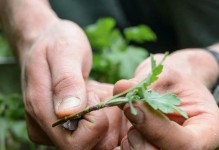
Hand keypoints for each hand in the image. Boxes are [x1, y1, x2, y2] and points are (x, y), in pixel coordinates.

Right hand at [22, 19, 92, 146]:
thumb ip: (65, 81)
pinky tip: (95, 98)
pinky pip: (89, 134)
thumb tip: (66, 113)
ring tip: (97, 94)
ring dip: (103, 121)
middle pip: (84, 147)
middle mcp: (46, 127)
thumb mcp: (64, 53)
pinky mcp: (63, 125)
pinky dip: (100, 119)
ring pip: (90, 142)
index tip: (94, 95)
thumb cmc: (56, 43)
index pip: (75, 143)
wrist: (48, 41)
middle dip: (102, 124)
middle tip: (99, 94)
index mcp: (42, 110)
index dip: (95, 123)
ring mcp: (54, 128)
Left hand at [114, 50, 218, 148]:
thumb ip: (146, 83)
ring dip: (132, 136)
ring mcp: (169, 148)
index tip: (135, 106)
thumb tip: (121, 87)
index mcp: (207, 131)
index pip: (184, 144)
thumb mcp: (167, 76)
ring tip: (134, 114)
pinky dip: (126, 140)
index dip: (156, 128)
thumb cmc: (176, 80)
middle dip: (141, 134)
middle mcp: (190, 147)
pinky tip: (131, 122)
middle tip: (131, 109)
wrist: (174, 89)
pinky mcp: (152, 148)